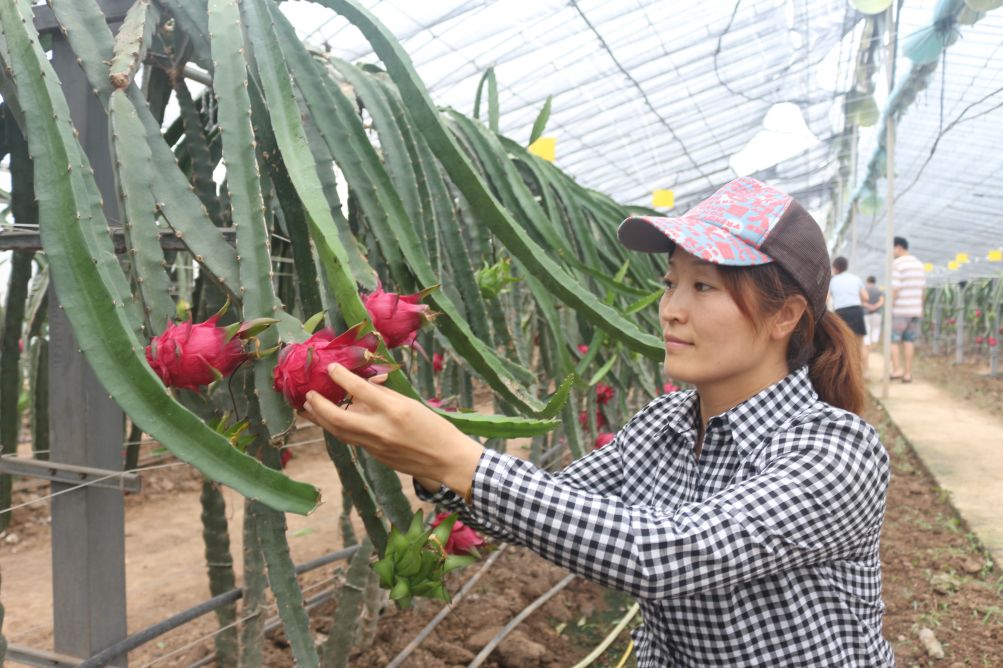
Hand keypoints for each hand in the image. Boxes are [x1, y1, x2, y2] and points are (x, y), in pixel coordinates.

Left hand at [300, 363, 483, 497]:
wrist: (447, 459)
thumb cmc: (434, 427)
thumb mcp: (411, 403)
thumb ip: (385, 394)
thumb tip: (364, 384)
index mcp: (394, 410)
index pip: (360, 389)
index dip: (341, 377)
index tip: (330, 368)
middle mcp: (381, 429)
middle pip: (339, 418)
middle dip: (319, 406)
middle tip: (307, 395)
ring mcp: (376, 446)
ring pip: (339, 432)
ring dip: (321, 420)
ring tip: (308, 409)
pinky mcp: (375, 457)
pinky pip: (352, 440)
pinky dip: (338, 429)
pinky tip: (331, 421)